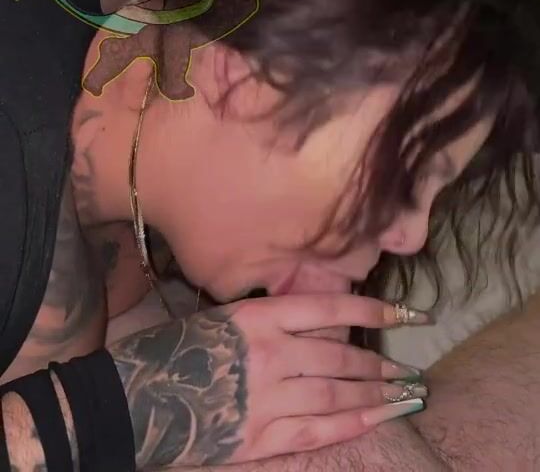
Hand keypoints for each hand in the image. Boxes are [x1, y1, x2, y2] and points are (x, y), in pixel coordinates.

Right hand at [111, 294, 428, 468]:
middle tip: (408, 370)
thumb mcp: (227, 319)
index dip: (374, 308)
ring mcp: (268, 398)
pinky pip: (318, 431)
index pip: (331, 308)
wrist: (136, 398)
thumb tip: (322, 325)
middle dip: (381, 364)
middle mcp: (271, 354)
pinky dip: (352, 424)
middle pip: (341, 356)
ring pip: (337, 393)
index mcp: (260, 317)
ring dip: (377, 394)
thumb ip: (273, 321)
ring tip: (406, 394)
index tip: (407, 312)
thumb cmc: (178, 349)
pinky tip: (378, 418)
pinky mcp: (261, 436)